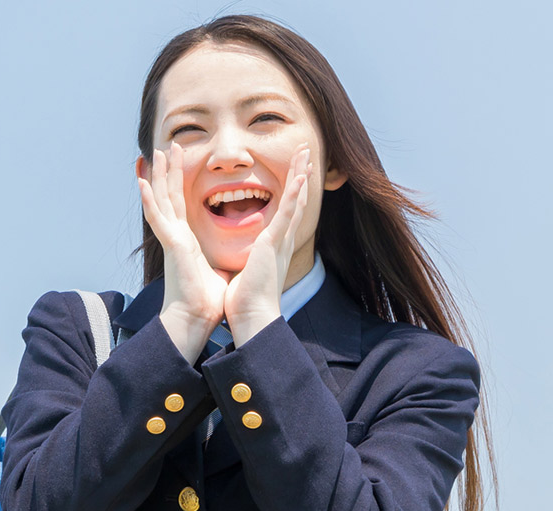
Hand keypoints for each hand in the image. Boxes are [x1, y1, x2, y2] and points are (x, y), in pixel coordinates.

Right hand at [138, 141, 223, 359]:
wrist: (195, 320)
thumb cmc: (206, 302)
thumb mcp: (217, 270)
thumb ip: (217, 259)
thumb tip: (232, 259)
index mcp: (186, 242)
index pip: (181, 206)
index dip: (178, 184)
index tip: (177, 165)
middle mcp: (176, 237)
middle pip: (170, 197)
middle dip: (169, 171)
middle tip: (166, 147)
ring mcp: (171, 240)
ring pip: (162, 201)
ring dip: (158, 176)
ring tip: (156, 153)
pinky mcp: (172, 246)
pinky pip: (158, 218)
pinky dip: (149, 199)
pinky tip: (143, 183)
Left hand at [224, 143, 313, 343]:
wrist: (252, 317)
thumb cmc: (246, 299)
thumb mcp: (248, 270)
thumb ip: (251, 259)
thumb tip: (246, 258)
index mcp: (274, 246)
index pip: (286, 211)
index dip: (292, 189)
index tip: (295, 170)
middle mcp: (282, 241)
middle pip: (296, 200)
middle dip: (300, 175)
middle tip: (306, 152)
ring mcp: (280, 241)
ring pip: (295, 201)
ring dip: (300, 176)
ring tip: (306, 154)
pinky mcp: (274, 244)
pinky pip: (287, 215)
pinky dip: (295, 195)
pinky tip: (301, 177)